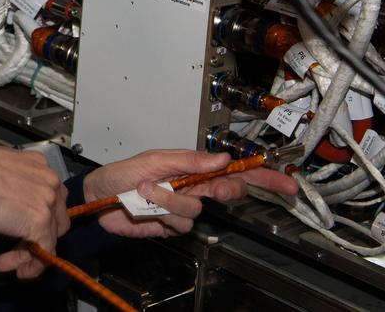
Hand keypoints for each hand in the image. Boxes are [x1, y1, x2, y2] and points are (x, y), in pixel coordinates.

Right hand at [0, 140, 68, 278]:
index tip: (20, 229)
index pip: (48, 196)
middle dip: (38, 235)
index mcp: (37, 164)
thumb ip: (12, 189)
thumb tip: (8, 210)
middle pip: (55, 217)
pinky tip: (19, 270)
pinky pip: (45, 252)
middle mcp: (48, 180)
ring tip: (8, 262)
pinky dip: (33, 265)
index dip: (36, 216)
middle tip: (17, 246)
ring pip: (50, 236)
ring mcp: (47, 201)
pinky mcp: (39, 222)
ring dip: (29, 252)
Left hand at [81, 149, 299, 238]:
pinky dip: (160, 213)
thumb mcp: (156, 159)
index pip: (234, 170)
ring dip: (170, 200)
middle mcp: (193, 188)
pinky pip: (179, 224)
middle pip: (227, 192)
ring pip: (196, 211)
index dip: (262, 177)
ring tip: (147, 190)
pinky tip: (145, 207)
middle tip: (213, 189)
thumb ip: (191, 161)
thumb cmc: (123, 172)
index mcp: (194, 168)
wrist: (99, 197)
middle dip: (224, 190)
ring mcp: (182, 208)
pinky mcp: (170, 226)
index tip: (285, 181)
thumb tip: (223, 158)